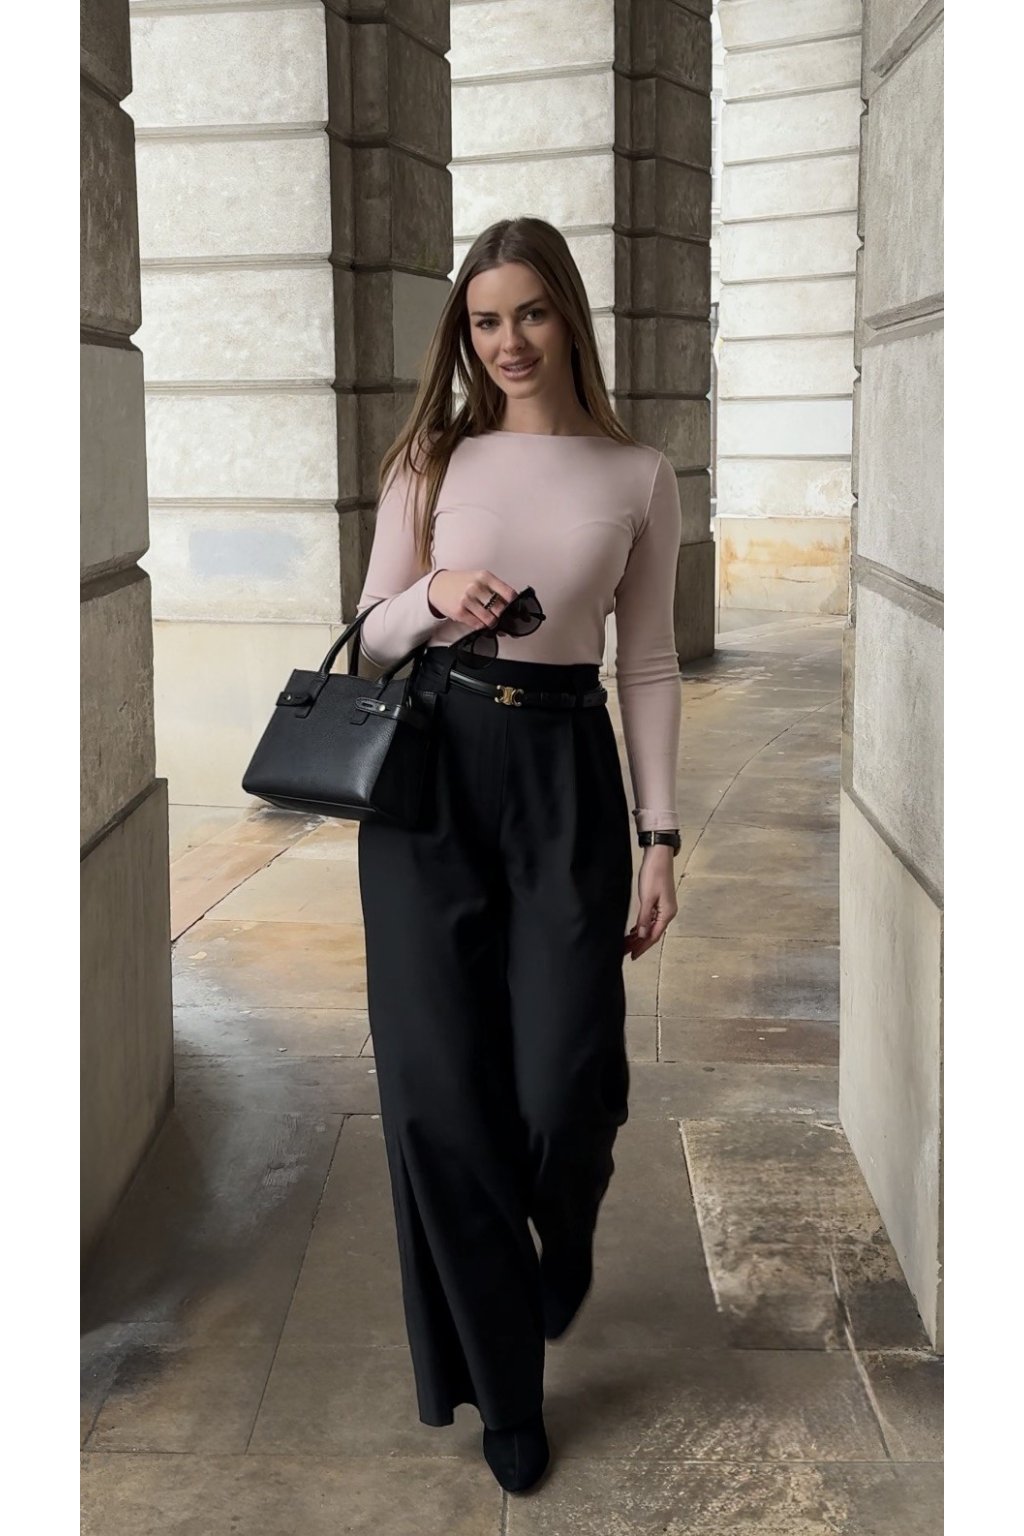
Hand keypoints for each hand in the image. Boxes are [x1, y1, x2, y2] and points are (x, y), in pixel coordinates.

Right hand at [427, 568, 517, 629]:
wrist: (437, 586)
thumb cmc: (460, 582)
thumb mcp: (479, 578)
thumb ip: (495, 588)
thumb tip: (511, 605)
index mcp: (485, 576)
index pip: (509, 594)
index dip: (514, 605)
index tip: (515, 609)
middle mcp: (476, 587)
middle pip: (501, 609)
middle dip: (503, 616)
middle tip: (500, 617)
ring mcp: (467, 599)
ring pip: (491, 620)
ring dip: (492, 623)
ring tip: (490, 619)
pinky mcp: (459, 612)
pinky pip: (478, 625)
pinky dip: (481, 625)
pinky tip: (479, 620)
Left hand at [624, 845, 677, 959]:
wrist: (658, 856)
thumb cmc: (654, 874)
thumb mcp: (647, 898)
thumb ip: (644, 918)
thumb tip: (642, 935)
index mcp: (667, 913)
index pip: (653, 936)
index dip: (643, 947)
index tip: (633, 956)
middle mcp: (667, 912)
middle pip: (652, 933)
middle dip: (639, 944)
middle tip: (626, 952)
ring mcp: (664, 907)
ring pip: (651, 927)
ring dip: (640, 936)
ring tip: (628, 944)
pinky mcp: (659, 901)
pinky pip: (650, 919)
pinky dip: (642, 926)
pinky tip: (635, 930)